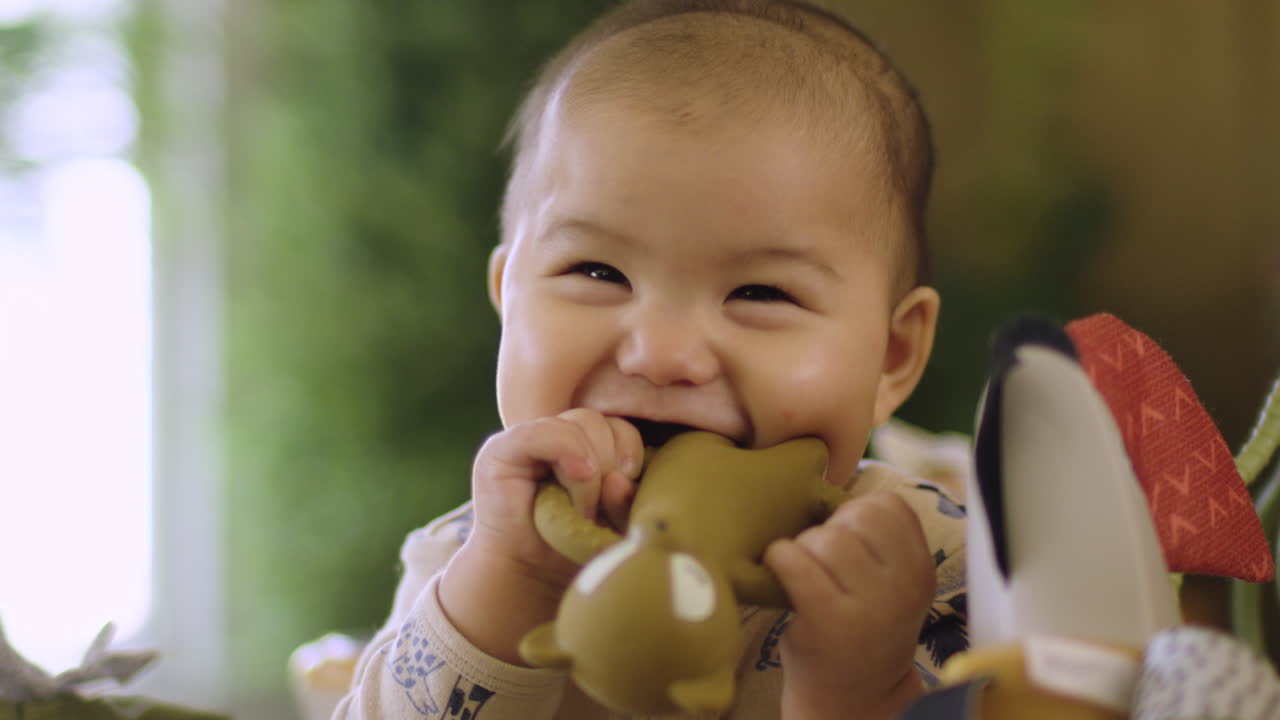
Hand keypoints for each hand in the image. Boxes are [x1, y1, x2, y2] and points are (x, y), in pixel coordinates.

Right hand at [439, 409, 643, 663]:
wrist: (530, 579)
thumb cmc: (576, 549)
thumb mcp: (615, 522)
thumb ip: (628, 498)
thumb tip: (621, 476)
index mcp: (586, 444)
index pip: (619, 425)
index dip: (630, 453)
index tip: (627, 488)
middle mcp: (557, 436)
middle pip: (600, 421)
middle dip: (610, 463)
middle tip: (597, 508)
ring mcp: (528, 440)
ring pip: (580, 423)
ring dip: (590, 470)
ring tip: (582, 510)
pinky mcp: (500, 450)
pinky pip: (542, 432)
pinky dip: (568, 451)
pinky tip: (578, 476)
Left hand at [764, 492, 934, 719]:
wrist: (852, 698)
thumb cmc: (861, 626)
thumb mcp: (891, 582)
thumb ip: (881, 538)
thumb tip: (831, 478)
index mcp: (919, 570)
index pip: (888, 506)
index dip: (857, 515)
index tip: (848, 542)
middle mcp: (901, 587)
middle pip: (852, 519)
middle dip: (827, 532)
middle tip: (822, 566)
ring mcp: (868, 606)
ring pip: (824, 538)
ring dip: (804, 550)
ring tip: (806, 578)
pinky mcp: (829, 621)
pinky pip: (797, 561)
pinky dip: (780, 559)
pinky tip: (781, 573)